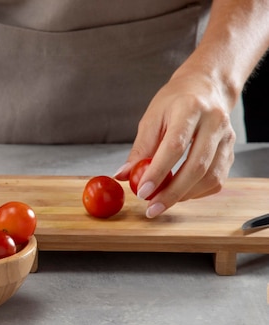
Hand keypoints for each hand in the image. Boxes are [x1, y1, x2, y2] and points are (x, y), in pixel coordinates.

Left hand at [115, 70, 235, 217]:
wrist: (206, 87)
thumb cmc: (175, 102)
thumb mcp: (151, 119)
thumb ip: (139, 149)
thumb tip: (123, 176)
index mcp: (190, 109)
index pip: (175, 146)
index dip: (158, 172)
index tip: (142, 192)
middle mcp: (214, 123)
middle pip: (196, 166)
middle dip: (172, 193)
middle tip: (151, 209)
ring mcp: (227, 138)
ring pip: (210, 177)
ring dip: (184, 196)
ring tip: (162, 202)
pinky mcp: (231, 151)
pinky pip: (217, 180)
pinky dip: (197, 193)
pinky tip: (179, 193)